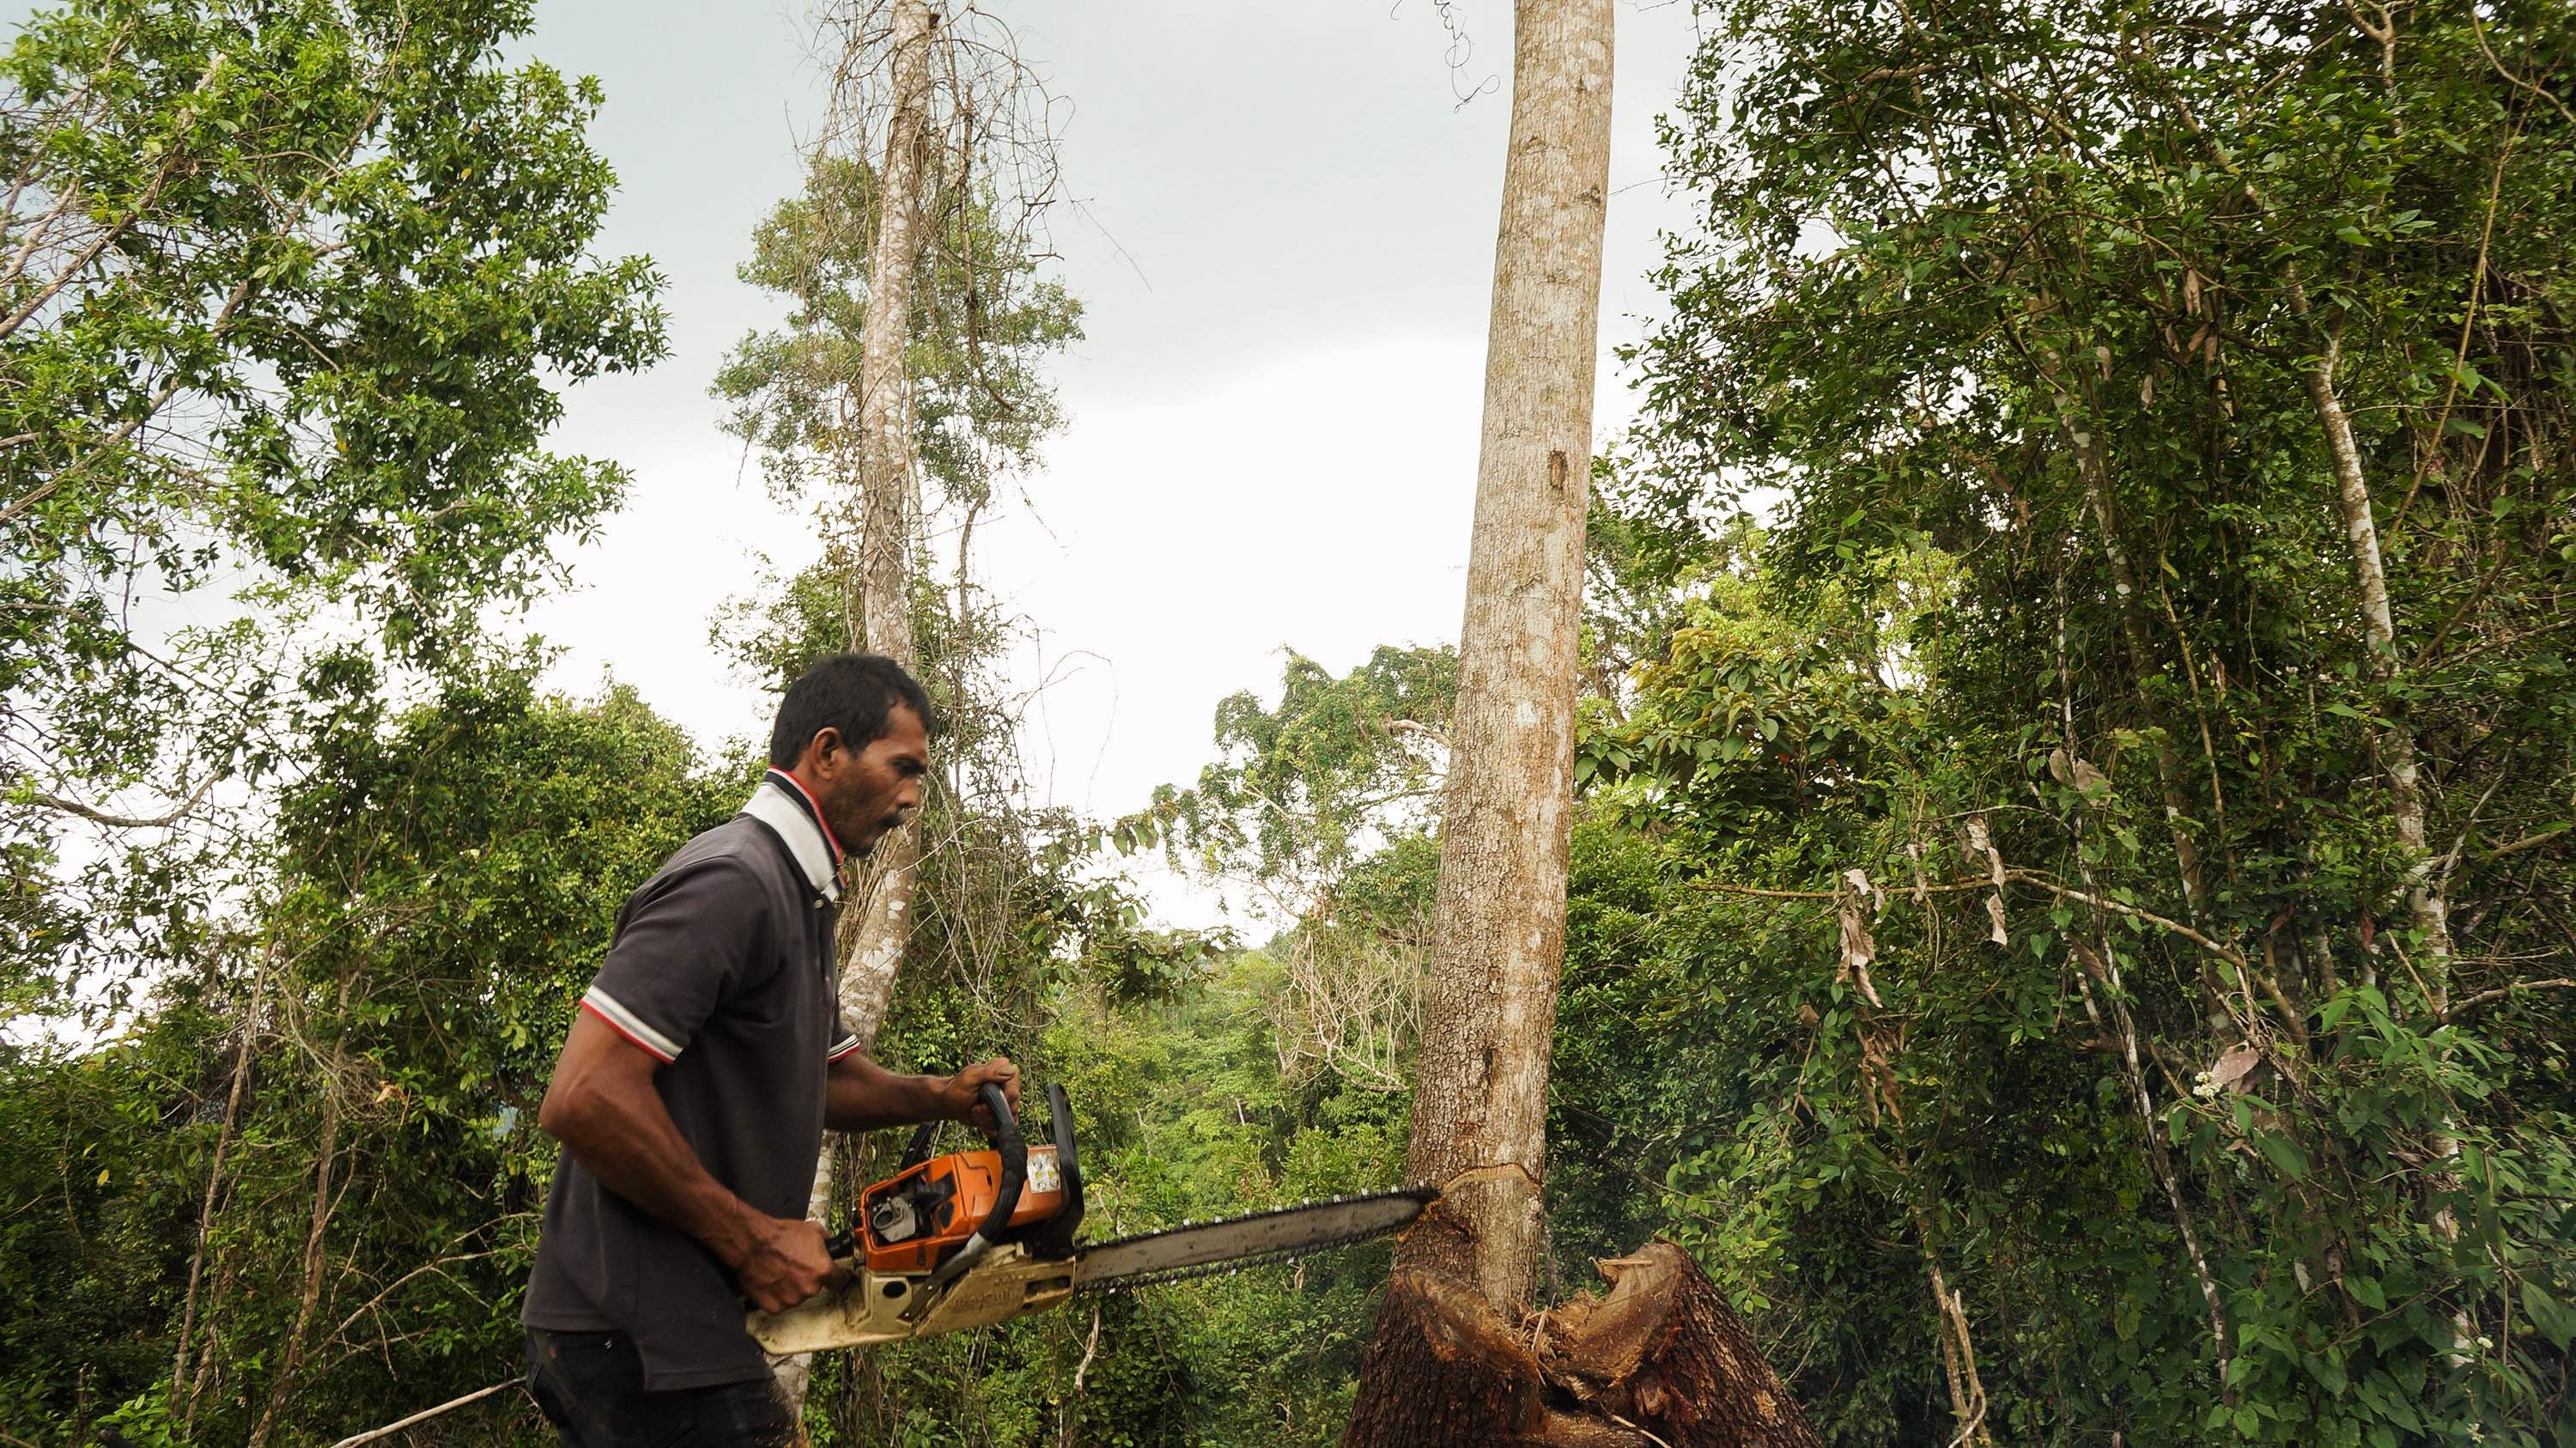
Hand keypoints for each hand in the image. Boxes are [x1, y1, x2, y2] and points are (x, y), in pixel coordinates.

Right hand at [732, 1212, 846, 1314]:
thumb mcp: (812, 1230)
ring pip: (797, 1296)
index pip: (839, 1281)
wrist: (752, 1244)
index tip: (832, 1278)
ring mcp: (792, 1299)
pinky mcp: (775, 1307)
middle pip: (815, 1288)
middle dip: (807, 1279)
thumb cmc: (778, 1237)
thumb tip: (830, 1246)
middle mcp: (809, 1288)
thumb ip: (827, 1243)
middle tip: (795, 1266)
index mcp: (822, 1270)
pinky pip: (780, 1303)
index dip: (835, 1277)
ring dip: (792, 1288)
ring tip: (780, 1271)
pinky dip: (776, 1295)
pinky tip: (772, 1280)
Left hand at [939, 1057, 1020, 1131]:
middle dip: (990, 1113)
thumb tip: (1011, 1070)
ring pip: (1008, 1119)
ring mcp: (1006, 1099)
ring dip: (987, 1120)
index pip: (1015, 1090)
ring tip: (975, 1112)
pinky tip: (978, 1119)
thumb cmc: (955, 1089)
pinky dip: (988, 1126)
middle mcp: (1008, 1083)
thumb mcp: (970, 1079)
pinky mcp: (1003, 1111)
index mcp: (1003, 1069)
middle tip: (975, 1108)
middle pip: (1012, 1107)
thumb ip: (990, 1072)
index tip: (984, 1103)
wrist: (949, 1104)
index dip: (1001, 1101)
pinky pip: (1003, 1126)